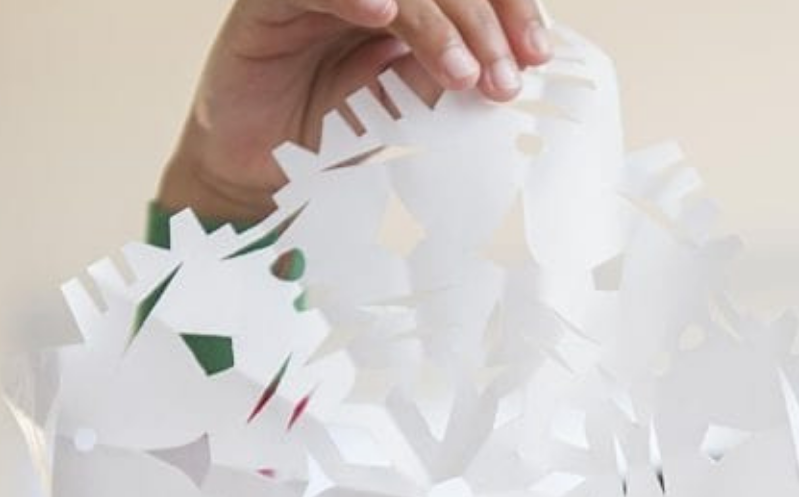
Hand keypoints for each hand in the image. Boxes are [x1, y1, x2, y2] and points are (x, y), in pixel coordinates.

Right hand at [158, 0, 551, 224]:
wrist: (262, 178)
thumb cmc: (338, 140)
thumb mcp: (416, 111)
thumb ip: (454, 78)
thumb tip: (514, 68)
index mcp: (412, 6)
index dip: (510, 8)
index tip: (536, 55)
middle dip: (483, 23)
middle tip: (503, 79)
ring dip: (435, 22)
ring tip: (461, 74)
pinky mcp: (270, 4)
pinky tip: (384, 18)